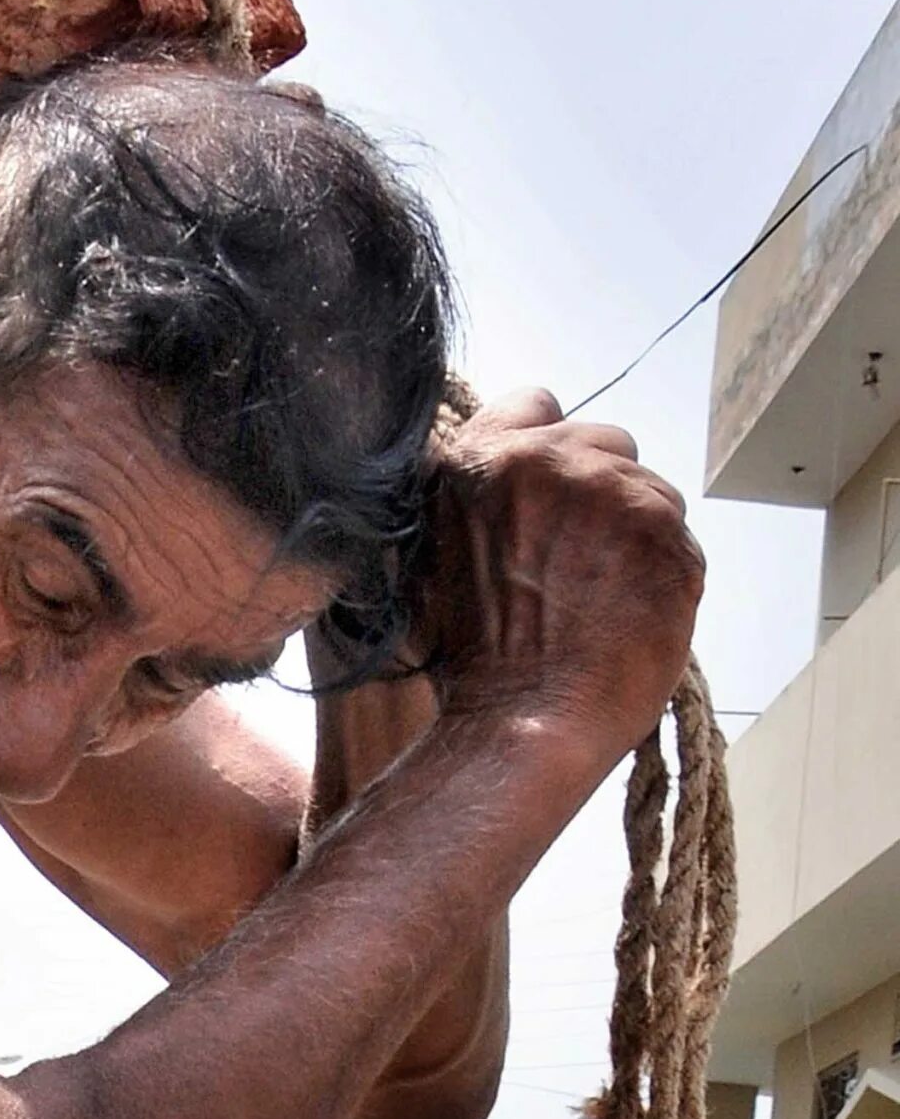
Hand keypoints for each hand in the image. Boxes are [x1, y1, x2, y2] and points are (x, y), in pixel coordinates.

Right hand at [417, 389, 703, 760]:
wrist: (525, 717)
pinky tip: (630, 607)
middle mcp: (548, 458)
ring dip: (635, 529)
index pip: (535, 401)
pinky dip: (663, 567)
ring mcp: (612, 491)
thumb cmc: (475, 653)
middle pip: (602, 439)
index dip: (545, 444)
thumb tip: (516, 478)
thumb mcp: (439, 548)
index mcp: (479, 459)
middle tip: (576, 553)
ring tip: (602, 590)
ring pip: (649, 486)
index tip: (546, 487)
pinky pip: (680, 534)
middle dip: (596, 488)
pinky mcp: (666, 531)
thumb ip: (479, 494)